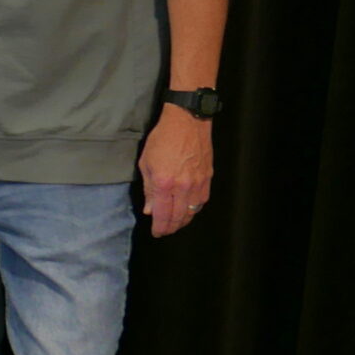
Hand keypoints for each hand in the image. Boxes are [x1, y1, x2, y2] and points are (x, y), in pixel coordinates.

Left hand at [139, 107, 214, 236]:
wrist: (188, 122)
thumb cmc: (163, 139)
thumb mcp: (146, 162)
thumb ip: (148, 189)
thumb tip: (150, 209)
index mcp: (164, 183)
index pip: (162, 214)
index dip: (159, 227)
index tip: (156, 232)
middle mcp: (183, 187)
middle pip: (179, 217)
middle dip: (170, 228)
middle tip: (164, 231)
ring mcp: (198, 183)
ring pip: (192, 211)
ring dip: (183, 221)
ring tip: (175, 224)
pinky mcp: (208, 178)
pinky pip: (202, 201)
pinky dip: (194, 209)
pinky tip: (188, 210)